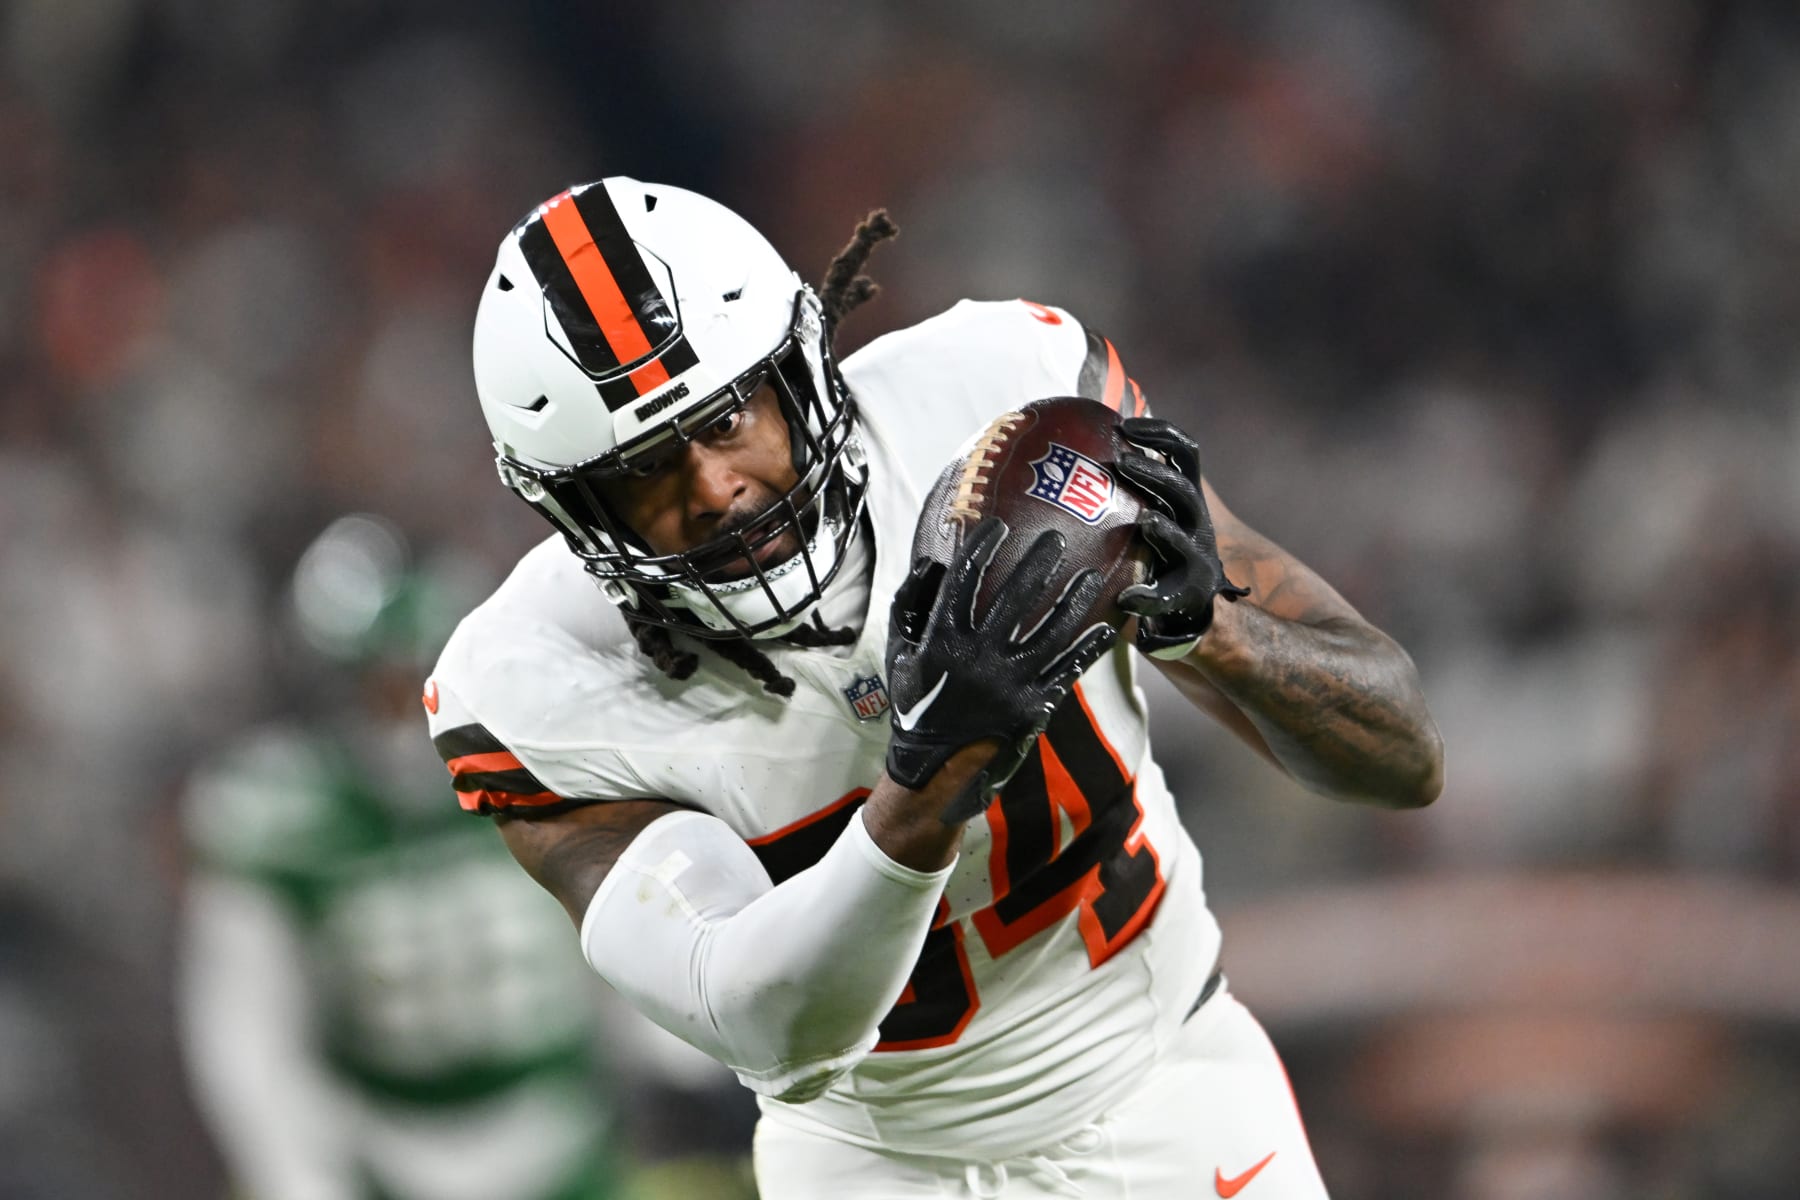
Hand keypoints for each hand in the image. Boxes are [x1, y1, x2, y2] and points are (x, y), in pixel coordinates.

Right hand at [885, 517, 1118, 823]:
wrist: (934, 768)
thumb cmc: (916, 706)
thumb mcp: (899, 656)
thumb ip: (910, 608)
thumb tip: (932, 565)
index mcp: (943, 641)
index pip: (966, 580)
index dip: (983, 547)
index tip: (998, 527)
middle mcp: (979, 658)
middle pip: (1015, 597)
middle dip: (1038, 563)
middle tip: (1056, 539)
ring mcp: (1009, 683)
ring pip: (1051, 631)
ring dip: (1073, 600)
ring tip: (1089, 576)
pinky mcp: (1033, 707)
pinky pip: (1067, 671)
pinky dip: (1088, 649)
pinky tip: (1107, 629)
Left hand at [1114, 417, 1249, 659]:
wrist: (1188, 598)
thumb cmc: (1155, 544)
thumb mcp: (1148, 507)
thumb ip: (1125, 486)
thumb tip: (1070, 453)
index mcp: (1184, 494)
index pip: (1183, 452)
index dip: (1160, 434)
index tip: (1124, 426)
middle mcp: (1194, 520)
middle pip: (1184, 489)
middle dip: (1155, 473)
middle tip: (1121, 463)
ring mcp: (1195, 555)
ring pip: (1185, 534)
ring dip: (1164, 527)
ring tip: (1144, 522)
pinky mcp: (1189, 589)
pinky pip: (1170, 592)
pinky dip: (1148, 596)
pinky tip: (1127, 599)